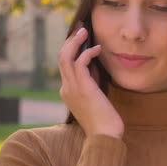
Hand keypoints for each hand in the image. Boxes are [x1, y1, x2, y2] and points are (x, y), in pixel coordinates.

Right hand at [58, 24, 123, 138]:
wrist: (105, 137)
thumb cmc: (105, 121)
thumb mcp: (96, 97)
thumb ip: (92, 82)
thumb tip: (95, 65)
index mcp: (67, 92)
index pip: (65, 65)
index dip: (72, 49)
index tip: (82, 38)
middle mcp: (66, 88)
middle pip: (61, 57)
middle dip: (70, 41)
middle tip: (81, 28)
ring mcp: (71, 88)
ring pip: (65, 57)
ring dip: (75, 42)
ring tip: (85, 31)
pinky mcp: (82, 88)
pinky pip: (79, 63)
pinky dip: (88, 53)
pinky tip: (98, 49)